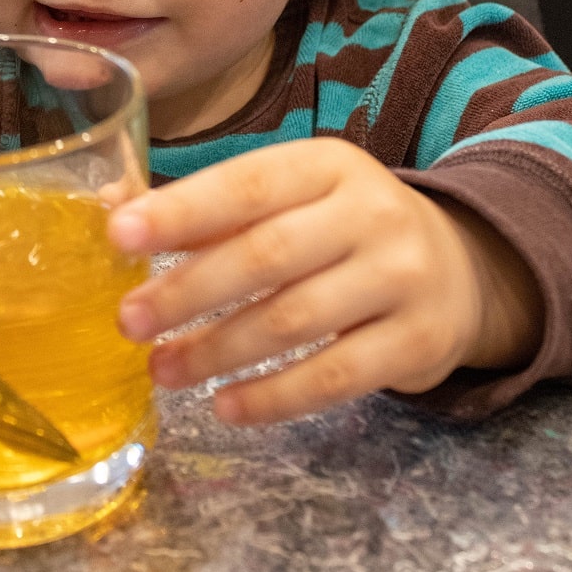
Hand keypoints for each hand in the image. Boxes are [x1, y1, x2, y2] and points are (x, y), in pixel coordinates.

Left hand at [109, 140, 543, 423]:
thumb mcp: (292, 197)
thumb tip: (110, 211)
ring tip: (163, 369)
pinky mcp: (419, 341)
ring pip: (296, 319)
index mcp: (328, 165)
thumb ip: (209, 208)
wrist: (461, 268)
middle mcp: (371, 212)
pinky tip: (226, 406)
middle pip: (267, 255)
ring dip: (219, 350)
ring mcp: (402, 277)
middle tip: (128, 321)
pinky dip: (275, 397)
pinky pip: (337, 376)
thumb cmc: (344, 230)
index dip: (182, 211)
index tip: (119, 235)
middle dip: (188, 290)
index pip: (247, 184)